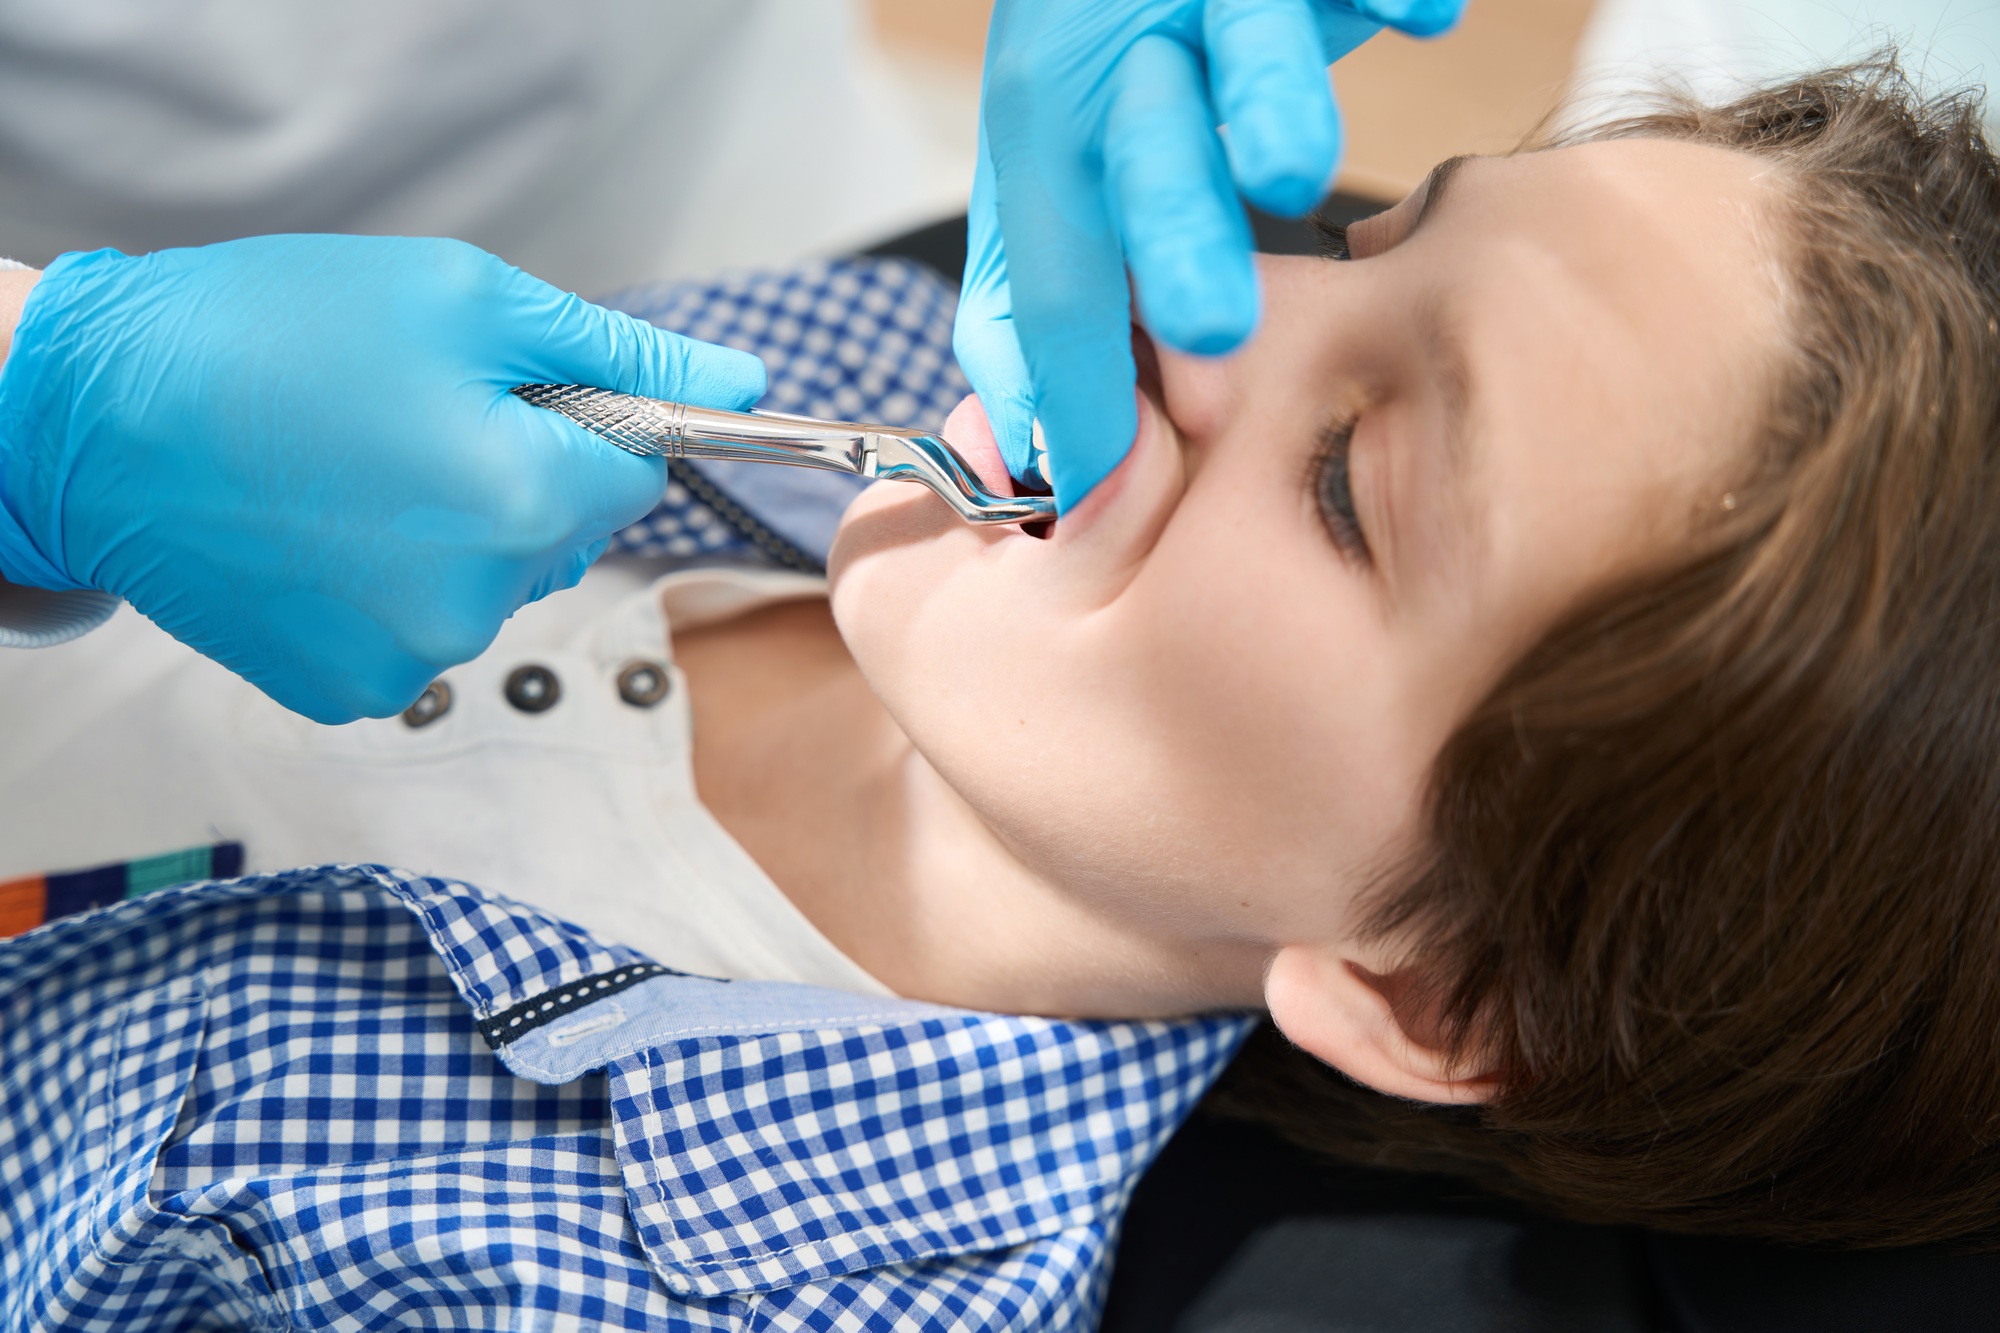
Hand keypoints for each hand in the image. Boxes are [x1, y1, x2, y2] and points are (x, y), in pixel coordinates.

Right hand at [0, 235, 763, 721]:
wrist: (83, 418)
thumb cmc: (266, 335)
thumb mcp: (464, 301)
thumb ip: (622, 356)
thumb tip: (741, 386)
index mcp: (523, 501)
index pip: (635, 468)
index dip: (582, 419)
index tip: (513, 390)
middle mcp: (479, 604)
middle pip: (565, 534)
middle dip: (520, 474)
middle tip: (410, 415)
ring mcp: (409, 660)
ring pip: (494, 585)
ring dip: (454, 531)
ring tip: (349, 468)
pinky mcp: (346, 691)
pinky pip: (422, 632)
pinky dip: (391, 584)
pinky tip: (321, 530)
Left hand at [954, 0, 1461, 509]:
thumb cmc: (1098, 56)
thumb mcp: (1040, 169)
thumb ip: (1030, 302)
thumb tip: (1034, 443)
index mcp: (1048, 134)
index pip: (1053, 282)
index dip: (1077, 386)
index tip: (1107, 480)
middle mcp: (1121, 61)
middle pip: (1142, 157)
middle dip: (1174, 239)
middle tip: (1207, 324)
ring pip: (1242, 40)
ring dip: (1273, 105)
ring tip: (1294, 170)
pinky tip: (1430, 18)